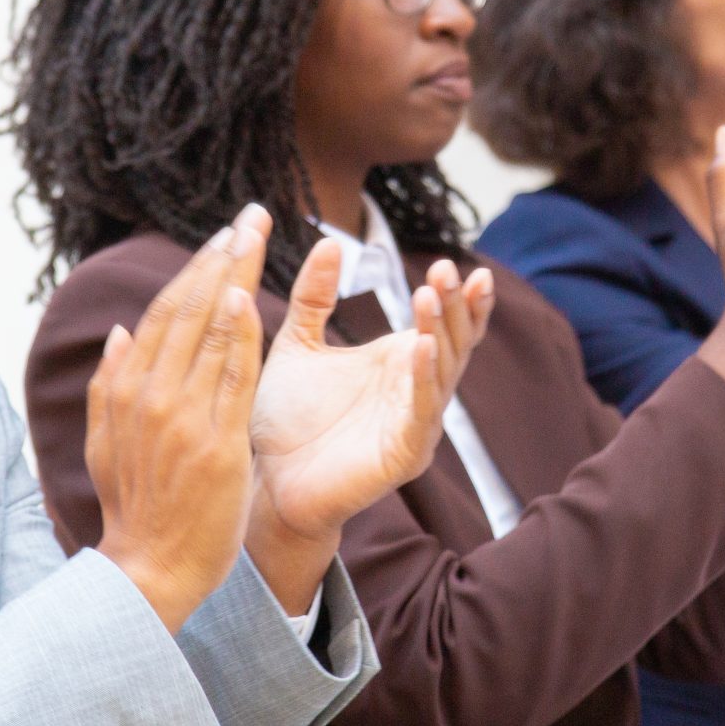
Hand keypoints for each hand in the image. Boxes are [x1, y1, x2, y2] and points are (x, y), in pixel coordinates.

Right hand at [88, 208, 269, 632]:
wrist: (149, 571)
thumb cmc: (138, 509)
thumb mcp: (109, 443)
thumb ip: (111, 385)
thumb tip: (120, 331)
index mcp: (128, 390)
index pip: (166, 312)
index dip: (196, 268)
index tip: (223, 234)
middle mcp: (151, 395)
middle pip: (191, 308)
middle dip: (223, 256)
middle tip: (252, 215)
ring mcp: (182, 418)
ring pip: (210, 332)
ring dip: (236, 276)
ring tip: (258, 235)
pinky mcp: (214, 443)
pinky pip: (229, 378)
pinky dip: (237, 335)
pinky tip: (251, 297)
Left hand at [245, 238, 495, 612]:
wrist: (267, 483)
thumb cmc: (285, 420)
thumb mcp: (298, 345)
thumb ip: (314, 297)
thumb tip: (330, 242)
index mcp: (398, 362)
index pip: (444, 323)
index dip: (456, 296)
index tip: (457, 262)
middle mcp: (416, 389)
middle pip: (453, 340)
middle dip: (454, 305)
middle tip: (447, 269)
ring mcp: (415, 422)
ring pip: (444, 371)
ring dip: (441, 332)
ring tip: (431, 293)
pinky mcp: (405, 453)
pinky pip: (422, 412)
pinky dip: (426, 380)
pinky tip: (422, 347)